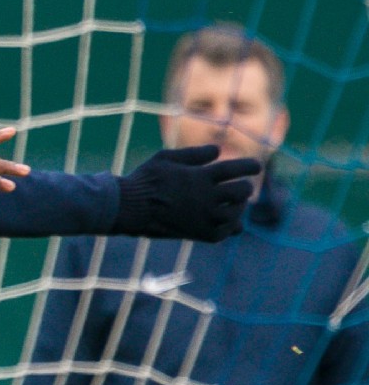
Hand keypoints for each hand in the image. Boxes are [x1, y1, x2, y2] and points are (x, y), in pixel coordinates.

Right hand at [114, 144, 262, 242]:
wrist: (128, 209)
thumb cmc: (145, 180)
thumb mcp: (166, 157)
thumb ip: (194, 154)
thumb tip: (218, 151)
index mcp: (200, 176)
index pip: (237, 169)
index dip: (251, 166)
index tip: (256, 167)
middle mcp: (206, 197)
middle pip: (242, 191)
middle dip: (245, 188)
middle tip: (242, 187)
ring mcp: (203, 217)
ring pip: (236, 212)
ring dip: (239, 207)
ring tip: (235, 204)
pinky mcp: (197, 234)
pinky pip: (225, 232)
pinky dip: (230, 226)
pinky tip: (227, 221)